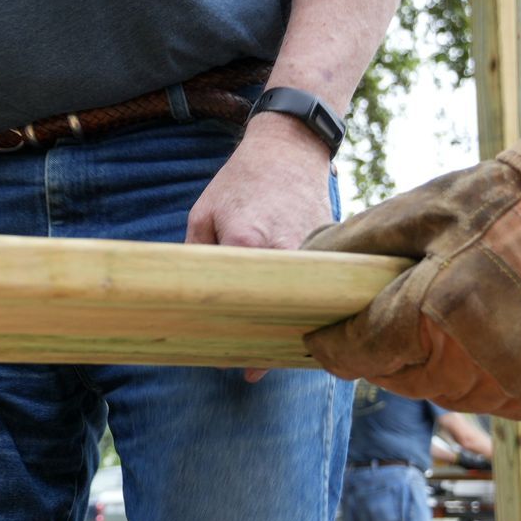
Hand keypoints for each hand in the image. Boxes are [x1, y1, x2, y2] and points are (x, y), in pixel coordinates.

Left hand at [186, 114, 334, 380]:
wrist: (289, 147)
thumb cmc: (239, 181)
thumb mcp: (203, 214)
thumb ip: (195, 256)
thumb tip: (187, 297)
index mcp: (246, 244)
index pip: (240, 302)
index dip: (239, 338)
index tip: (237, 366)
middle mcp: (284, 252)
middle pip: (278, 310)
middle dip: (268, 342)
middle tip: (255, 373)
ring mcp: (314, 250)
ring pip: (306, 302)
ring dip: (294, 327)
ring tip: (280, 354)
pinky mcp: (333, 247)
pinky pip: (322, 285)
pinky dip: (312, 303)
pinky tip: (303, 323)